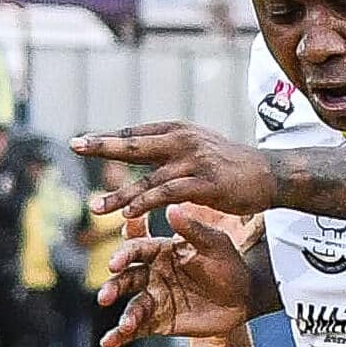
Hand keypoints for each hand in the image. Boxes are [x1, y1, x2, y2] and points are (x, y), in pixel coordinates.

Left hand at [75, 123, 284, 220]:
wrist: (270, 174)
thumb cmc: (233, 166)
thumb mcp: (200, 148)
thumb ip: (172, 149)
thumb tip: (145, 149)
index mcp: (179, 131)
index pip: (136, 134)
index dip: (108, 138)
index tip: (80, 142)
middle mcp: (184, 141)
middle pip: (135, 144)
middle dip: (103, 145)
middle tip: (75, 145)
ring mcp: (194, 162)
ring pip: (148, 178)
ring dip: (120, 195)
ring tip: (96, 208)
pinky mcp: (205, 184)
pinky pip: (169, 195)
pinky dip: (148, 204)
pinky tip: (130, 214)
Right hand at [94, 204, 257, 346]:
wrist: (244, 298)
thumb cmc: (230, 264)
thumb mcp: (215, 244)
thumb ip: (192, 229)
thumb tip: (172, 208)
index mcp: (161, 251)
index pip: (136, 251)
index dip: (124, 256)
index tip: (114, 264)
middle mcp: (153, 275)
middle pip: (126, 279)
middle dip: (114, 288)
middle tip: (105, 297)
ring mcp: (155, 300)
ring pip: (133, 306)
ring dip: (125, 316)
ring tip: (126, 326)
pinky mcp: (159, 322)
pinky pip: (136, 329)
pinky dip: (119, 336)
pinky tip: (108, 343)